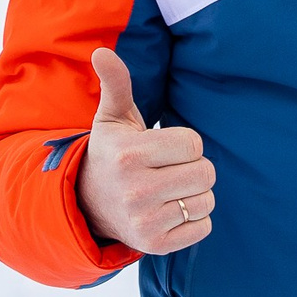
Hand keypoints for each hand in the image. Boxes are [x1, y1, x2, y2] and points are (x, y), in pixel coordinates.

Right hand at [75, 48, 214, 253]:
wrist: (89, 204)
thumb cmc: (112, 153)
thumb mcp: (112, 118)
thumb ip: (116, 83)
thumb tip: (102, 51)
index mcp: (130, 156)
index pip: (194, 144)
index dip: (184, 143)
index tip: (163, 148)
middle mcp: (136, 191)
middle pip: (206, 173)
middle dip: (194, 167)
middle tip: (169, 169)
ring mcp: (145, 222)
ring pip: (207, 200)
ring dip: (195, 193)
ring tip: (169, 190)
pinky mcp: (156, 245)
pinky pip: (204, 227)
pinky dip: (194, 218)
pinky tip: (170, 210)